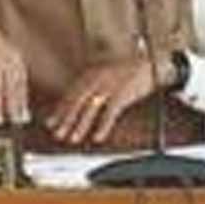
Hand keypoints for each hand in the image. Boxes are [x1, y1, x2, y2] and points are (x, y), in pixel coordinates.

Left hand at [47, 57, 172, 145]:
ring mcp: (110, 86)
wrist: (154, 64)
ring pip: (90, 109)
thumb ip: (94, 85)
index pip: (71, 94)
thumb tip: (82, 102)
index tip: (50, 122)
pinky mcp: (123, 94)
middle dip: (65, 120)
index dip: (59, 109)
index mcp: (92, 73)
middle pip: (77, 102)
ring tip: (73, 139)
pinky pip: (110, 113)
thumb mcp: (108, 74)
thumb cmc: (131, 71)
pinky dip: (103, 126)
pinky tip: (97, 138)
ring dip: (80, 125)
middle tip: (57, 134)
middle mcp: (97, 78)